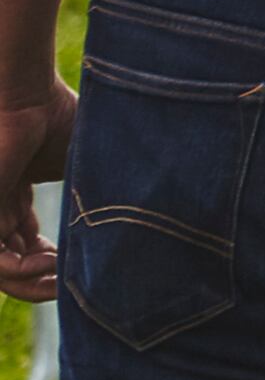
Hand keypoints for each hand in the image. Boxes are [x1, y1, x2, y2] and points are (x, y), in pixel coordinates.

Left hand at [0, 85, 71, 304]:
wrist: (22, 94)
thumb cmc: (54, 116)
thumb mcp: (82, 165)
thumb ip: (92, 196)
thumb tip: (137, 226)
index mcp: (13, 195)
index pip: (27, 246)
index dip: (55, 264)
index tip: (84, 263)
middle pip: (13, 264)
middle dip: (44, 282)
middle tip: (74, 285)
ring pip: (1, 269)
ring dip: (32, 284)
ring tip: (62, 279)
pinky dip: (19, 272)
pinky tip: (50, 265)